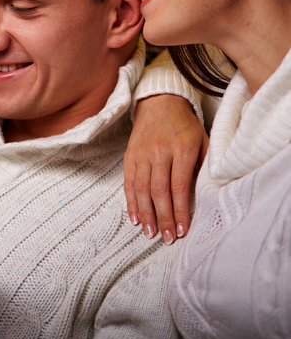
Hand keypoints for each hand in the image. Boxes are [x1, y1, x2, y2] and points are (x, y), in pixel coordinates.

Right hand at [126, 94, 208, 243]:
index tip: (182, 230)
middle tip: (166, 238)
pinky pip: (128, 182)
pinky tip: (135, 217)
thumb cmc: (185, 124)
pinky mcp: (130, 155)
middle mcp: (159, 152)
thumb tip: (209, 192)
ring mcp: (142, 154)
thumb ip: (206, 164)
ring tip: (150, 232)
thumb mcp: (204, 140)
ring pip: (141, 188)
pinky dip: (131, 201)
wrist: (159, 101)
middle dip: (162, 217)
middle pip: (158, 191)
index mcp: (181, 149)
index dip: (180, 210)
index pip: (179, 186)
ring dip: (145, 213)